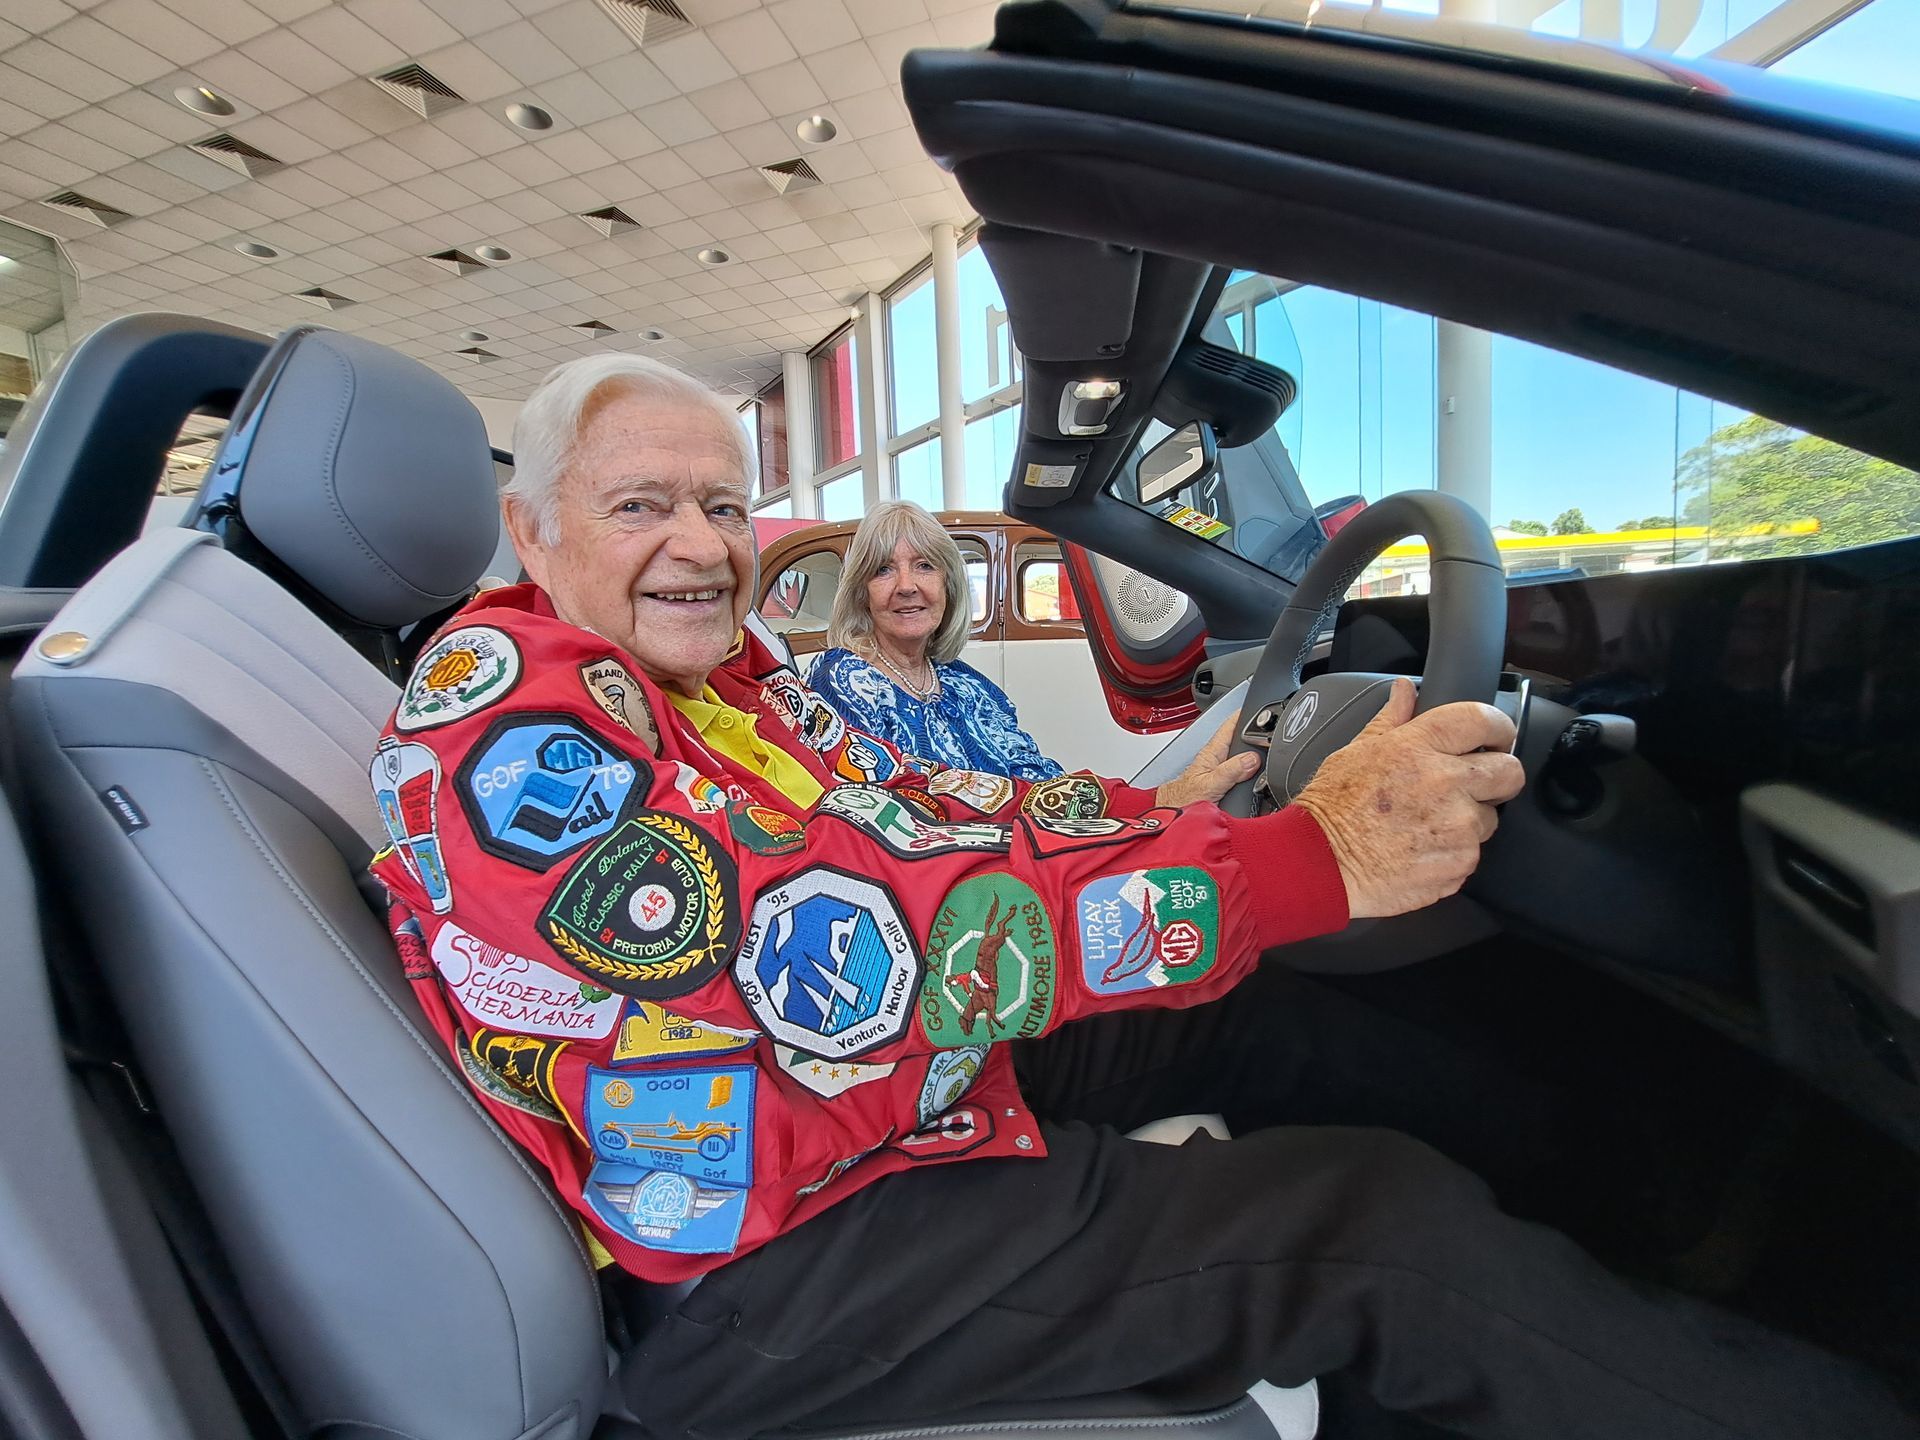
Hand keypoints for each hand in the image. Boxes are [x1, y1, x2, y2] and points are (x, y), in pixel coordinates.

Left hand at [1155, 711, 1261, 807]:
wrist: (1172, 820)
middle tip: (1267, 728)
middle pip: (1235, 741)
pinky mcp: (1218, 784)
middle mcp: (1213, 761)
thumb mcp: (1210, 786)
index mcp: (1211, 754)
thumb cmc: (1183, 803)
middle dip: (1250, 734)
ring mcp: (1216, 772)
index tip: (1255, 706)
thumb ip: (1231, 771)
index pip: (1228, 727)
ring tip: (1263, 750)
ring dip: (1249, 754)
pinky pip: (1236, 772)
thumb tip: (1251, 758)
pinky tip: (1252, 773)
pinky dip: (1246, 770)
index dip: (1241, 714)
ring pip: (1236, 757)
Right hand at [1291, 678, 1523, 918]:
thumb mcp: (1357, 751)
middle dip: (1498, 777)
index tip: (1497, 739)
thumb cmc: (1332, 809)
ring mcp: (1457, 826)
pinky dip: (1453, 854)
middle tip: (1473, 786)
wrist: (1320, 863)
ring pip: (1489, 819)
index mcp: (1420, 746)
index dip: (1499, 728)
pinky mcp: (1459, 863)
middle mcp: (1446, 782)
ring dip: (1468, 822)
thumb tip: (1405, 690)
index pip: (1484, 721)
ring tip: (1428, 826)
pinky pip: (1472, 854)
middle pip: (1510, 772)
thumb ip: (1392, 719)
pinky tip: (1422, 850)